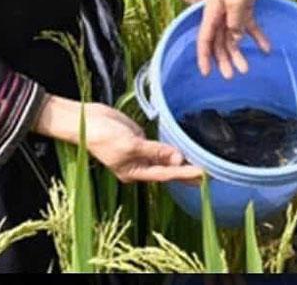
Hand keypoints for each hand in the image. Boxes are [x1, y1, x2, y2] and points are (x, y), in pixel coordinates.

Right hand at [37, 96, 201, 183]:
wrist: (86, 120)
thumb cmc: (103, 136)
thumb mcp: (131, 145)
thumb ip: (155, 151)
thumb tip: (178, 157)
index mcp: (134, 172)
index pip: (166, 174)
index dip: (185, 174)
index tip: (204, 174)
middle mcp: (139, 165)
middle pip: (167, 170)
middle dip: (186, 172)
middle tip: (210, 175)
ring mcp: (139, 152)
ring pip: (164, 158)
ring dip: (180, 159)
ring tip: (201, 163)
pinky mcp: (139, 139)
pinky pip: (159, 145)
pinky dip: (170, 146)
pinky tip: (182, 148)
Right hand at [196, 0, 270, 78]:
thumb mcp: (235, 0)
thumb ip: (234, 21)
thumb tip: (236, 39)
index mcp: (212, 13)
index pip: (205, 39)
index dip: (204, 56)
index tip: (206, 73)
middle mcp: (220, 16)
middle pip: (219, 43)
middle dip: (224, 60)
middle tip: (231, 76)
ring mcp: (232, 14)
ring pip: (233, 39)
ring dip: (239, 53)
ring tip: (246, 69)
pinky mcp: (245, 11)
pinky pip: (249, 28)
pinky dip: (257, 38)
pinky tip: (266, 48)